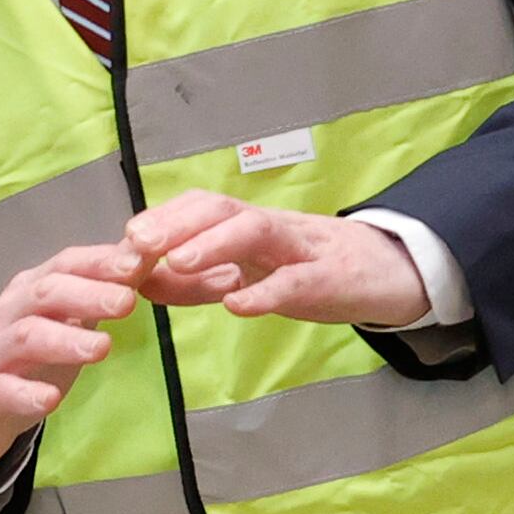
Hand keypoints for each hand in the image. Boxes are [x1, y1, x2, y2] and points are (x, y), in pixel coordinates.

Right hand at [0, 243, 145, 475]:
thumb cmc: (24, 359)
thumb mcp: (64, 322)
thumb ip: (100, 293)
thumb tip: (146, 256)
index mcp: (31, 291)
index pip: (65, 265)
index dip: (99, 262)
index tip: (138, 262)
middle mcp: (8, 314)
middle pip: (45, 293)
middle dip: (87, 295)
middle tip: (127, 302)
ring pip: (25, 337)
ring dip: (64, 340)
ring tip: (102, 348)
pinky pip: (0, 390)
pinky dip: (24, 394)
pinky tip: (50, 400)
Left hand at [122, 191, 430, 325]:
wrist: (391, 273)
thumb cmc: (310, 271)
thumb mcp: (248, 275)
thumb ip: (197, 282)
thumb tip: (141, 283)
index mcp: (246, 226)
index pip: (198, 208)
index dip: (161, 219)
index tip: (122, 240)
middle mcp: (270, 229)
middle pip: (219, 208)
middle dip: (174, 222)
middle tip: (135, 245)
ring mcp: (301, 251)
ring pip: (255, 231)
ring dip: (212, 243)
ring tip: (176, 262)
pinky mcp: (330, 281)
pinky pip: (295, 282)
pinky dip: (265, 293)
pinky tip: (237, 306)